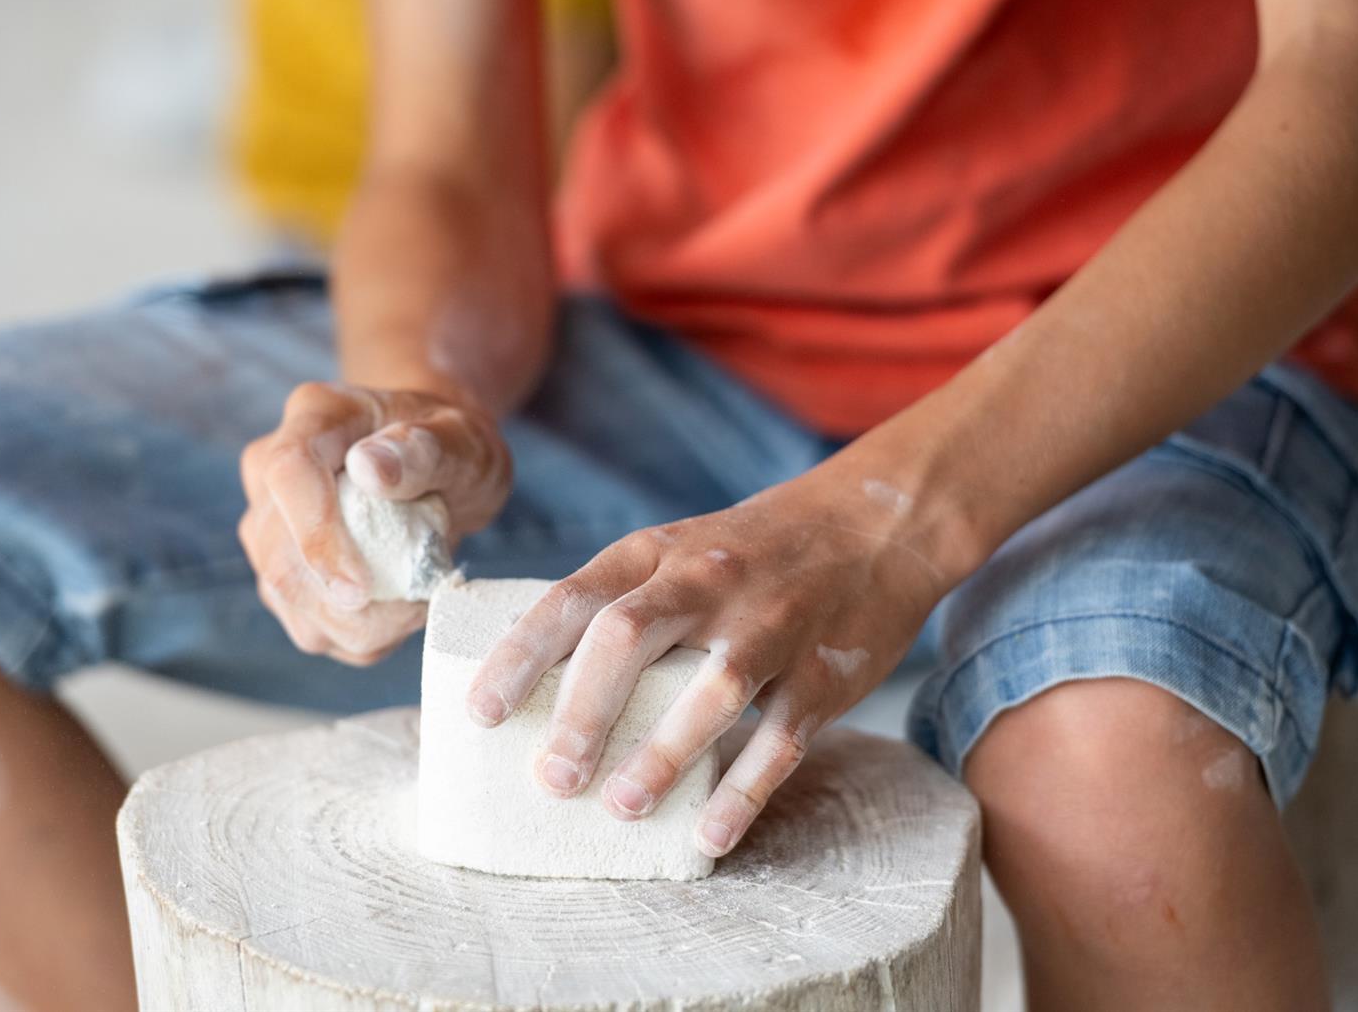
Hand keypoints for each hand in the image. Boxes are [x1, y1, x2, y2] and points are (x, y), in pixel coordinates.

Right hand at [239, 383, 510, 663]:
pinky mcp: (282, 569)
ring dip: (355, 626)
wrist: (438, 464)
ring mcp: (269, 524)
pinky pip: (306, 623)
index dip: (316, 537)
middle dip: (345, 605)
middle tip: (417, 604)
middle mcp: (273, 467)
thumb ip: (425, 450)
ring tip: (414, 601)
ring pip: (286, 600)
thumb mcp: (463, 439)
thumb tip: (370, 469)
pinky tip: (396, 611)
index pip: (288, 473)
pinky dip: (357, 636)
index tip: (360, 589)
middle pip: (278, 554)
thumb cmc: (451, 445)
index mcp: (316, 416)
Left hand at [464, 461, 954, 857]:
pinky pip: (781, 738)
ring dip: (660, 754)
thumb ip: (617, 601)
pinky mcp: (823, 674)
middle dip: (583, 711)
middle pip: (627, 638)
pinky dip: (744, 791)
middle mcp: (706, 582)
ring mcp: (768, 626)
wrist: (875, 521)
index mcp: (655, 553)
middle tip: (551, 780)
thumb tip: (536, 684)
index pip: (572, 599)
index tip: (482, 714)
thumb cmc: (752, 551)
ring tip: (619, 807)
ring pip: (709, 690)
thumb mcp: (676, 548)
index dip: (520, 657)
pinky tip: (710, 836)